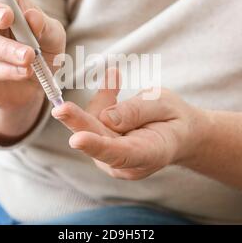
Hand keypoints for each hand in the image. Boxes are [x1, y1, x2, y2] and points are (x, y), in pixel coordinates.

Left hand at [52, 69, 207, 179]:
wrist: (180, 134)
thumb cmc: (175, 119)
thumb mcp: (165, 105)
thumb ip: (137, 111)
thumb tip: (106, 118)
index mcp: (149, 154)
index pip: (119, 154)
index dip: (97, 146)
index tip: (77, 139)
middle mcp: (126, 163)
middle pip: (98, 141)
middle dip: (79, 123)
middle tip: (61, 108)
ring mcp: (112, 158)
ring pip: (94, 126)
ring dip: (101, 101)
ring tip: (115, 79)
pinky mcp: (103, 147)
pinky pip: (94, 120)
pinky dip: (101, 101)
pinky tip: (111, 81)